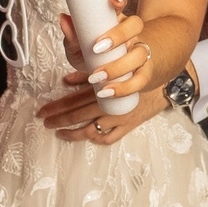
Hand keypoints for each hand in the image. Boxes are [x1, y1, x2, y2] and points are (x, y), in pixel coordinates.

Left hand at [42, 69, 171, 143]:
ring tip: (60, 133)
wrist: (165, 82)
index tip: (42, 111)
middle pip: (79, 115)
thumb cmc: (137, 72)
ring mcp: (119, 118)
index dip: (57, 106)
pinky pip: (111, 137)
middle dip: (60, 120)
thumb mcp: (111, 67)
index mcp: (104, 89)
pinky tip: (89, 138)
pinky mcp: (129, 126)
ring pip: (92, 130)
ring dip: (74, 133)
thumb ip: (87, 75)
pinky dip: (98, 139)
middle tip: (46, 122)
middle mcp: (110, 106)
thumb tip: (66, 80)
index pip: (74, 99)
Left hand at [55, 0, 152, 101]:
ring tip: (96, 76)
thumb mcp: (78, 44)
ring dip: (118, 66)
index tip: (113, 1)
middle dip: (118, 35)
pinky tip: (107, 91)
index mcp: (115, 20)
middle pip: (135, 25)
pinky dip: (124, 87)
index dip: (119, 0)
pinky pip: (140, 80)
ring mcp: (140, 52)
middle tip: (97, 48)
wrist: (109, 74)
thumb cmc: (92, 54)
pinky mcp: (143, 73)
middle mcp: (131, 34)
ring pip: (140, 54)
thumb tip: (64, 19)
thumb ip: (72, 34)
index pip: (120, 4)